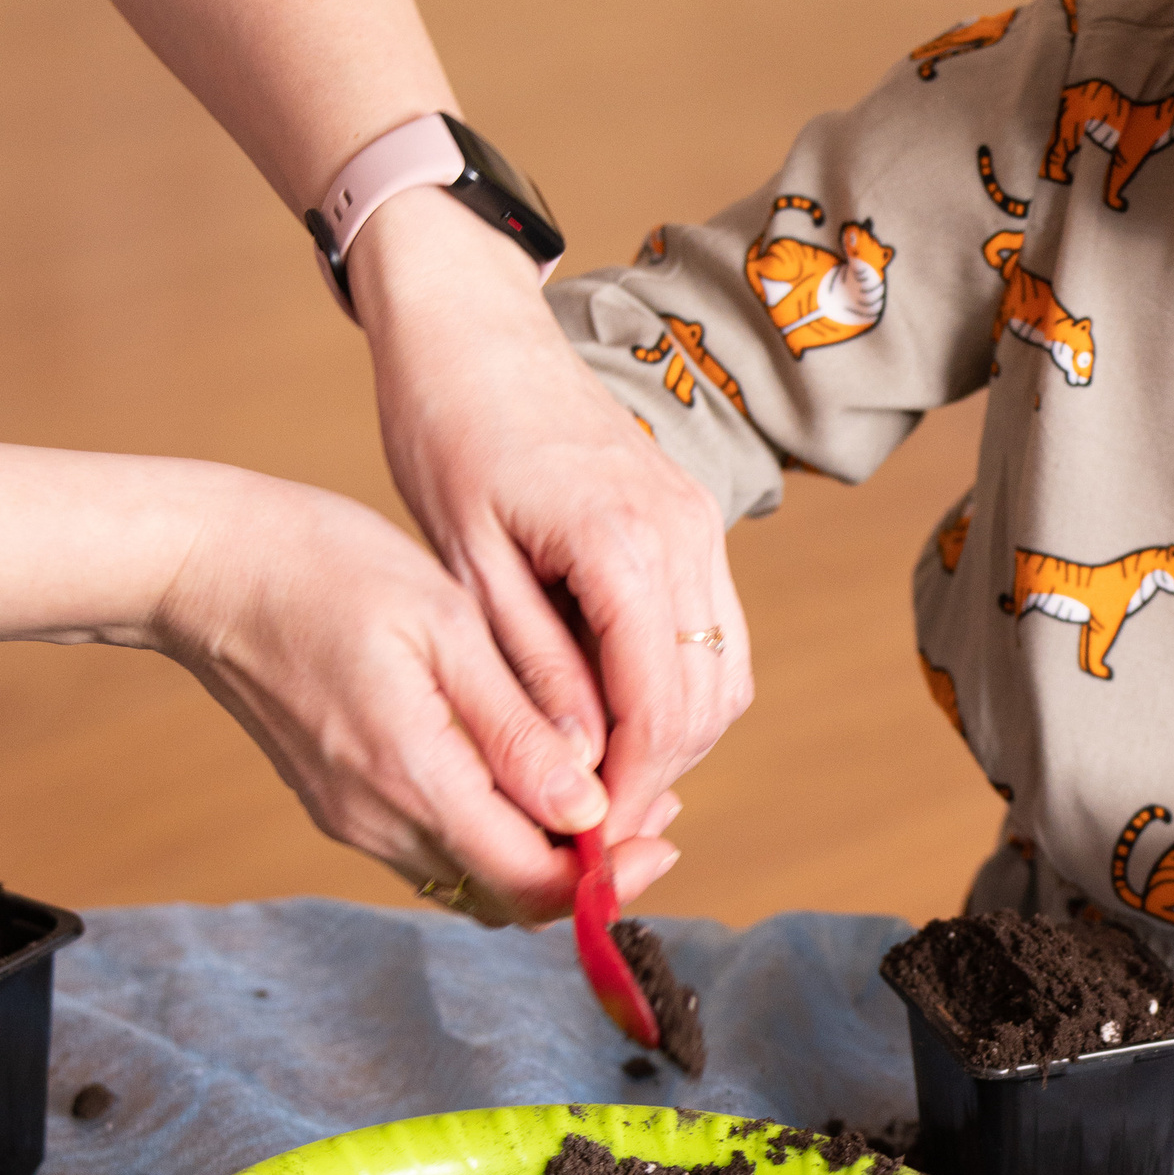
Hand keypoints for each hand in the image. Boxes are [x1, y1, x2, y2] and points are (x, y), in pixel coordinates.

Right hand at [154, 472, 683, 922]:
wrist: (206, 570)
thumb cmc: (326, 570)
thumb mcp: (444, 626)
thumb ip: (515, 727)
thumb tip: (586, 810)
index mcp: (410, 777)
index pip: (530, 882)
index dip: (609, 878)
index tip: (664, 832)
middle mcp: (378, 820)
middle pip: (508, 896)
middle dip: (591, 870)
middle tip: (654, 807)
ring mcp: (353, 818)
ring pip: (475, 879)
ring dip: (547, 852)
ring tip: (609, 786)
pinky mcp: (342, 802)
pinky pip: (438, 847)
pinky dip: (499, 831)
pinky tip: (536, 775)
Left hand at [346, 188, 746, 847]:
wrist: (474, 331)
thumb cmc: (448, 434)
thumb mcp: (467, 567)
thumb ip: (533, 671)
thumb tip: (577, 772)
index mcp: (621, 544)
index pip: (658, 710)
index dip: (626, 789)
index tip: (581, 843)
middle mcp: (683, 533)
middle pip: (708, 703)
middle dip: (656, 776)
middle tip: (588, 829)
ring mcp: (700, 523)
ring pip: (726, 675)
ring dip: (675, 739)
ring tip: (599, 779)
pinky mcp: (694, 521)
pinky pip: (716, 633)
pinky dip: (681, 690)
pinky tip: (617, 715)